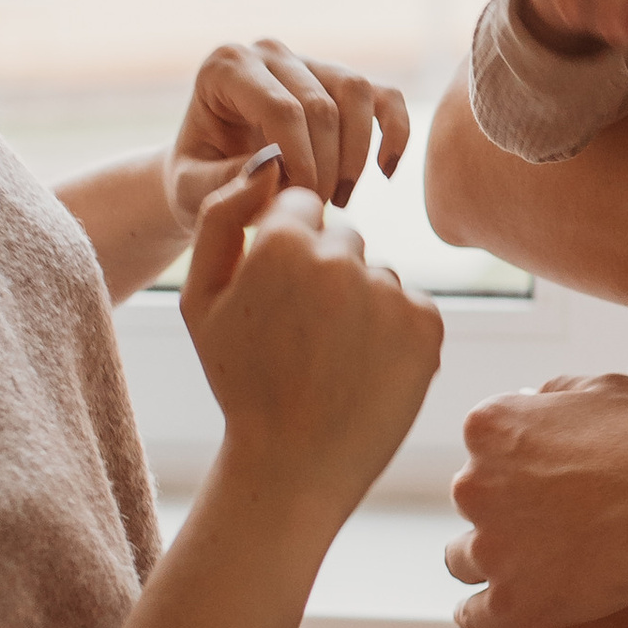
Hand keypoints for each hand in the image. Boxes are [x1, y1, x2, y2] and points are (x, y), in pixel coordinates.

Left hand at [168, 37, 409, 228]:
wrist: (210, 178)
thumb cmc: (197, 184)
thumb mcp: (193, 192)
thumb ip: (226, 183)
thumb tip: (277, 168)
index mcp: (226, 68)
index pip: (280, 107)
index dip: (301, 160)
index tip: (302, 202)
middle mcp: (269, 53)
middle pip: (320, 104)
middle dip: (325, 166)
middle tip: (315, 210)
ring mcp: (310, 62)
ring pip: (356, 93)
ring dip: (356, 154)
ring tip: (340, 199)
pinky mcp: (342, 82)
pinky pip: (384, 96)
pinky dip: (395, 132)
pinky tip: (385, 172)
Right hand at [181, 167, 441, 502]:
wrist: (291, 467)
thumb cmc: (240, 382)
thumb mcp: (199, 300)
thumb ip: (221, 217)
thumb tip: (269, 159)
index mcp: (282, 242)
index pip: (301, 207)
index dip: (284, 253)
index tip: (275, 300)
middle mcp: (342, 257)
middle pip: (344, 240)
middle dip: (325, 275)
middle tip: (302, 339)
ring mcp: (390, 292)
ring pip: (379, 276)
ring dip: (362, 305)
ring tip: (332, 361)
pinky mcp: (428, 326)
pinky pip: (411, 307)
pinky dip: (394, 334)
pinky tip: (364, 371)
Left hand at [446, 373, 627, 627]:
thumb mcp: (600, 388)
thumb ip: (554, 394)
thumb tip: (533, 398)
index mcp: (489, 428)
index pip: (483, 449)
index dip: (514, 464)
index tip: (542, 479)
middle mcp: (474, 486)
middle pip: (473, 503)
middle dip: (502, 510)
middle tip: (548, 522)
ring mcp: (490, 548)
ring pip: (462, 559)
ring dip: (488, 561)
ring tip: (526, 569)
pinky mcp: (509, 603)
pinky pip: (474, 617)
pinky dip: (485, 616)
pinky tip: (508, 612)